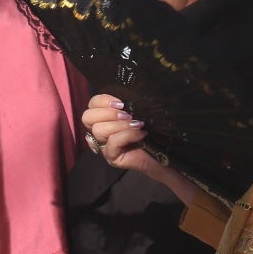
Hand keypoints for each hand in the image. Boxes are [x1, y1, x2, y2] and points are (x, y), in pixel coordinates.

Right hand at [80, 94, 203, 205]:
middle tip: (127, 114)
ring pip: (99, 130)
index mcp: (105, 117)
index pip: (92, 104)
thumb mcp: (137, 113)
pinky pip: (112, 143)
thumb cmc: (152, 130)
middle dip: (107, 113)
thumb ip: (127, 105)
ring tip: (137, 124)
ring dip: (120, 124)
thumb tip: (125, 96)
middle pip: (87, 117)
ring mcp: (104, 146)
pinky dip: (128, 135)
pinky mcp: (112, 157)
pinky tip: (141, 134)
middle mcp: (100, 131)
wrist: (165, 153)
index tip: (121, 103)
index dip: (103, 100)